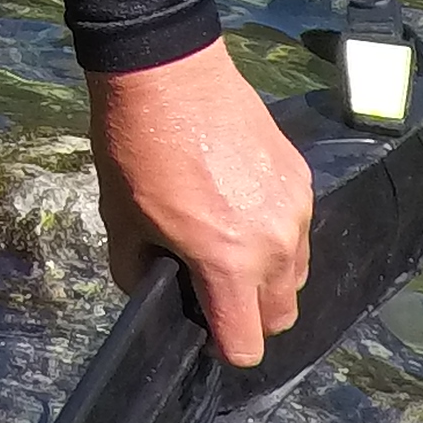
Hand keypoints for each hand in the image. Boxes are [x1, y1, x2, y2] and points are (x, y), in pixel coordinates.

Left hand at [88, 44, 314, 367]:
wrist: (168, 74)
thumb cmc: (134, 150)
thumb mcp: (120, 223)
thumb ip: (141, 273)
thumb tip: (158, 290)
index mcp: (229, 263)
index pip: (247, 343)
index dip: (224, 347)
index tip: (205, 332)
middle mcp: (275, 244)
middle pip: (281, 316)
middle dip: (250, 316)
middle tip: (213, 290)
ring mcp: (297, 209)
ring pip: (295, 274)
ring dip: (268, 278)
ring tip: (229, 248)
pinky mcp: (303, 178)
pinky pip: (298, 231)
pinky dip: (276, 236)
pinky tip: (242, 209)